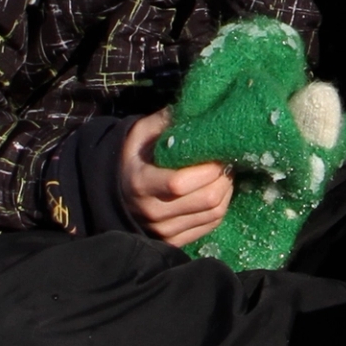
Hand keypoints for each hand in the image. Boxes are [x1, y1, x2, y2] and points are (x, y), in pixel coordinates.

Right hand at [122, 108, 233, 246]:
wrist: (117, 192)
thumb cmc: (135, 156)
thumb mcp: (142, 132)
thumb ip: (167, 120)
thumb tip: (197, 104)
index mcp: (141, 183)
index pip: (180, 182)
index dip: (208, 167)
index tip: (218, 150)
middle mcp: (152, 212)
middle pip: (207, 199)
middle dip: (224, 176)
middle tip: (226, 160)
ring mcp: (164, 230)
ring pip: (214, 212)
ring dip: (227, 190)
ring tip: (223, 173)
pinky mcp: (175, 240)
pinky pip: (211, 224)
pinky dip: (221, 206)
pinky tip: (217, 190)